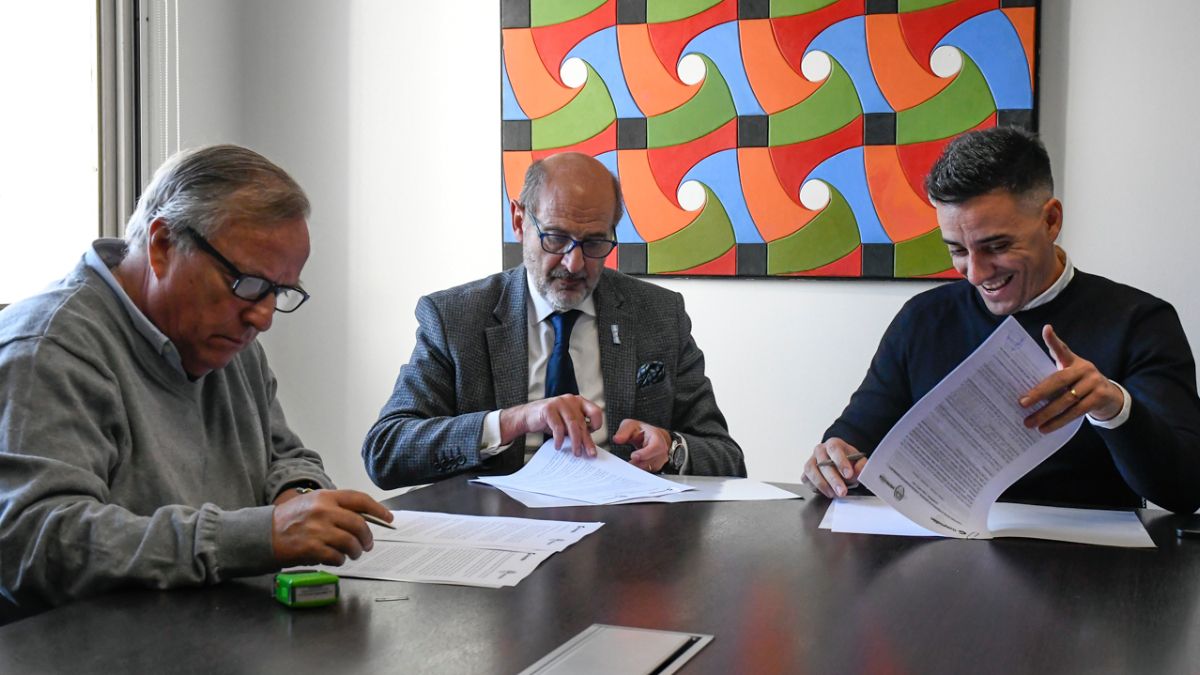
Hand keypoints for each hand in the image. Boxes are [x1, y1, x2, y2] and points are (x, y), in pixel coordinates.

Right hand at [271, 489, 393, 566]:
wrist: (263, 533)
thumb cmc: (290, 519)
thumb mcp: (313, 503)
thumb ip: (336, 508)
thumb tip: (363, 519)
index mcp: (326, 497)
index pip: (359, 500)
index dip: (378, 509)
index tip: (388, 518)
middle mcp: (324, 511)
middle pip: (359, 524)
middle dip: (367, 538)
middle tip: (367, 545)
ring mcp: (318, 529)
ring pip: (350, 542)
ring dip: (354, 551)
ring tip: (352, 554)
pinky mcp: (312, 548)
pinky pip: (337, 557)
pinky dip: (340, 560)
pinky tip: (336, 559)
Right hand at [501, 394, 603, 455]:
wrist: (528, 416)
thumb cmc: (551, 421)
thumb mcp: (567, 424)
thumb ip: (578, 429)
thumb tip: (589, 446)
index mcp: (579, 401)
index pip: (595, 412)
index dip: (596, 424)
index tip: (592, 434)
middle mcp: (571, 400)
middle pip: (582, 422)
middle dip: (586, 440)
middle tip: (590, 454)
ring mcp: (559, 403)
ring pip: (572, 425)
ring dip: (575, 442)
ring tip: (576, 453)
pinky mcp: (548, 409)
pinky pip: (558, 427)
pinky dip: (559, 439)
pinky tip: (559, 446)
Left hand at [613, 419, 670, 471]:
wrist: (650, 437)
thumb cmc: (641, 431)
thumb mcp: (631, 426)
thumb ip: (624, 431)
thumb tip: (617, 439)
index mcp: (657, 437)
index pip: (656, 446)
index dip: (646, 453)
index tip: (633, 456)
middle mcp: (662, 450)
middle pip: (654, 460)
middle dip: (639, 463)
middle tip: (627, 464)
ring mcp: (661, 459)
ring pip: (652, 468)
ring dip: (639, 468)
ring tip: (627, 467)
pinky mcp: (656, 466)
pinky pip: (649, 471)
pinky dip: (640, 471)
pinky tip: (631, 469)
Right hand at [802, 437, 866, 498]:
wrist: (839, 462)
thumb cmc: (847, 461)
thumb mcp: (858, 460)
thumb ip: (861, 465)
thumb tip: (858, 471)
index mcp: (833, 443)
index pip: (834, 449)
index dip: (841, 462)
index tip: (848, 474)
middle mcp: (820, 450)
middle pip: (822, 463)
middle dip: (833, 479)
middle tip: (842, 491)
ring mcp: (811, 460)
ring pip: (811, 471)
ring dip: (822, 484)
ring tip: (833, 494)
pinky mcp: (806, 472)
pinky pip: (806, 479)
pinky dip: (815, 487)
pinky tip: (826, 492)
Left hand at [1020, 325, 1124, 432]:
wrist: (1109, 397)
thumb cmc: (1079, 384)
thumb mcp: (1068, 374)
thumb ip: (1051, 376)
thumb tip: (1024, 392)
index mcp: (1073, 361)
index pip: (1062, 349)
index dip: (1054, 339)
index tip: (1047, 329)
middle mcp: (1085, 368)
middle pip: (1059, 381)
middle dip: (1039, 393)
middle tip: (1022, 403)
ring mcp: (1094, 383)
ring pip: (1066, 400)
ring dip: (1046, 414)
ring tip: (1030, 423)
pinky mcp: (1100, 397)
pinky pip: (1076, 412)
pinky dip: (1059, 421)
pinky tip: (1045, 428)